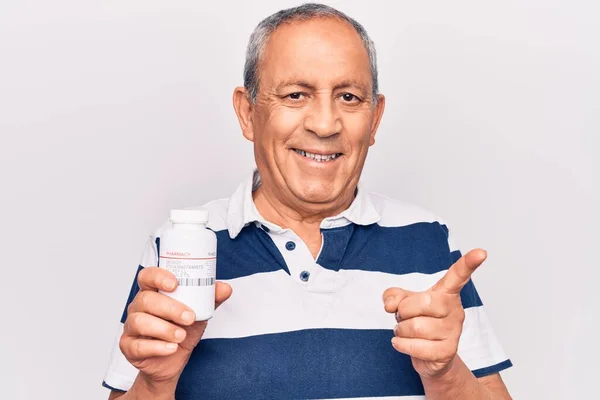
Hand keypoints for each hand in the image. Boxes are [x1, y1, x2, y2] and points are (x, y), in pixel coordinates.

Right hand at [119, 267, 231, 389]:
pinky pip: (138, 345)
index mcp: (154, 292)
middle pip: (146, 299)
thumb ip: (210, 300)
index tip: (175, 284)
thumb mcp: (199, 313)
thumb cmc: (182, 331)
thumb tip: (226, 288)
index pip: (148, 276)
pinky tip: (171, 348)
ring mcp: (131, 326)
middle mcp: (139, 307)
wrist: (173, 362)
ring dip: (164, 329)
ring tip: (181, 335)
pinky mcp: (129, 346)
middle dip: (170, 308)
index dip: (158, 277)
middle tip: (189, 317)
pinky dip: (157, 347)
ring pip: (140, 322)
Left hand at [382, 249, 486, 378]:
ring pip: (416, 326)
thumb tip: (390, 304)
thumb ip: (393, 296)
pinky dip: (401, 345)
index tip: (481, 252)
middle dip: (404, 310)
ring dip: (401, 330)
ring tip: (404, 331)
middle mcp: (455, 310)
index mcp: (446, 293)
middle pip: (424, 302)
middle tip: (403, 316)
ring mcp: (453, 331)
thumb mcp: (403, 303)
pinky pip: (416, 346)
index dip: (468, 264)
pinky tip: (402, 343)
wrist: (429, 356)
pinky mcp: (447, 351)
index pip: (458, 276)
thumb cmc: (419, 321)